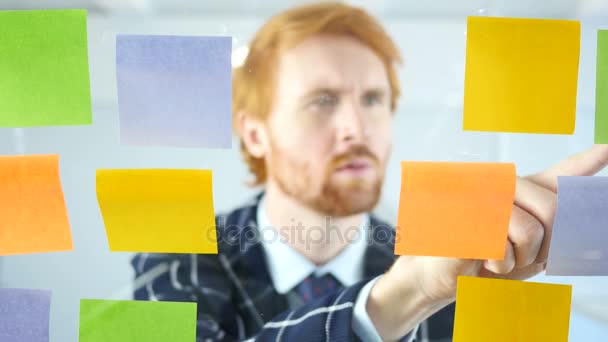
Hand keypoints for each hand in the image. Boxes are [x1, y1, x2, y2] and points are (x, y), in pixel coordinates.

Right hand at [367, 145, 607, 340]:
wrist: (440, 274)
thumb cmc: (481, 260)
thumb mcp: (524, 250)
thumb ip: (551, 230)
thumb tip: (575, 209)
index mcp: (519, 193)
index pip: (558, 174)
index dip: (587, 161)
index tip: (607, 150)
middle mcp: (502, 185)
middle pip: (555, 211)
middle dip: (545, 247)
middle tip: (519, 256)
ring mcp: (482, 195)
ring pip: (530, 231)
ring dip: (517, 259)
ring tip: (495, 257)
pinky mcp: (466, 213)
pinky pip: (503, 244)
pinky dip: (497, 263)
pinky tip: (480, 257)